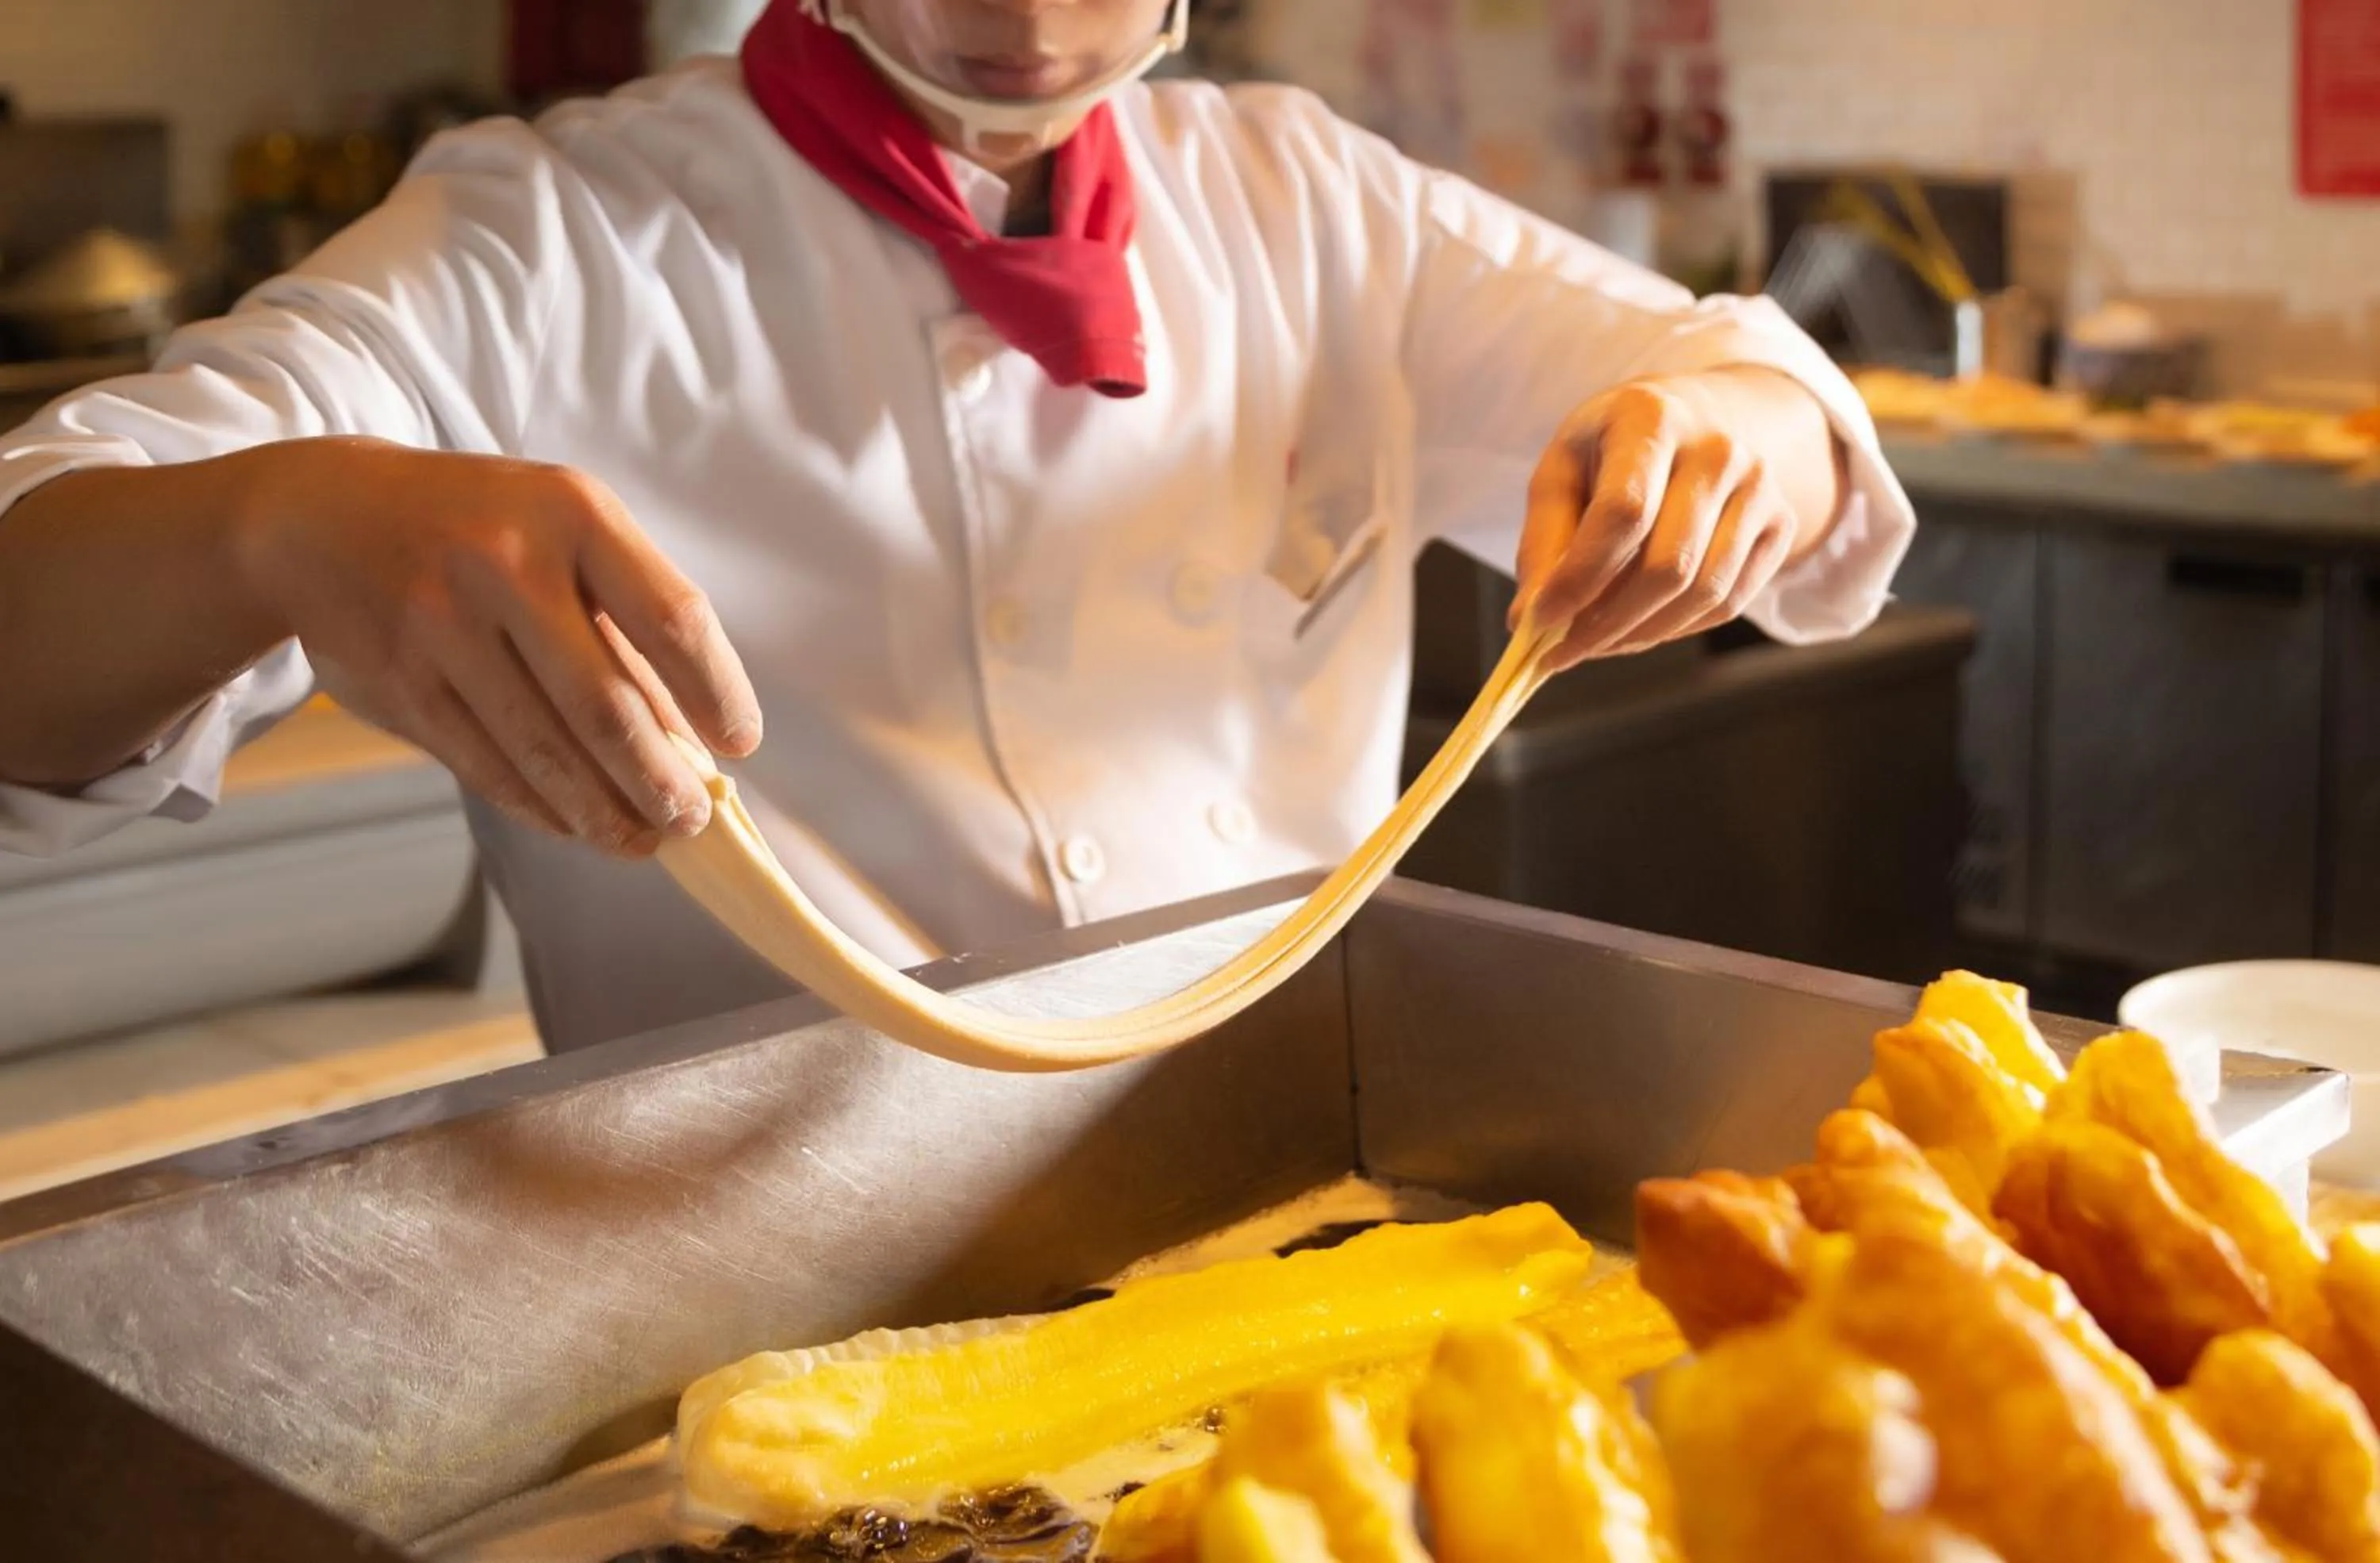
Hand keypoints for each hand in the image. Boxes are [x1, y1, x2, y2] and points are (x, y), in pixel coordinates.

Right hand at [227, 437, 760, 855]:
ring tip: (646, 839)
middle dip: (661, 780)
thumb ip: (626, 615)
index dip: (718, 692)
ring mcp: (444, 627)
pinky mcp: (402, 683)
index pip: (674, 617)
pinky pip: (489, 767)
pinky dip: (543, 807)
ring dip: (606, 812)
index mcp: (571, 512)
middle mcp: (505, 565)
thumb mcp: (558, 529)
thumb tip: (695, 731)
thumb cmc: (477, 526)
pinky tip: (577, 824)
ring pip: (546, 752)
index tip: (741, 742)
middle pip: (608, 707)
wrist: (318, 517)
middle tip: (692, 819)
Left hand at [1512, 370, 1840, 672]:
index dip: (1580, 577)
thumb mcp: (1564, 466)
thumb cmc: (1617, 447)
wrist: (1707, 415)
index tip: (1539, 622)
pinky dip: (1677, 629)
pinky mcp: (1782, 524)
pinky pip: (1729, 602)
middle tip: (1560, 653)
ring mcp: (1760, 488)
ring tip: (1594, 643)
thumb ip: (1544, 539)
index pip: (1624, 513)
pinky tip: (1639, 628)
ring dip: (1640, 635)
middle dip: (1606, 624)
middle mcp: (1718, 450)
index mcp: (1653, 420)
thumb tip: (1529, 620)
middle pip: (1668, 565)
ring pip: (1703, 593)